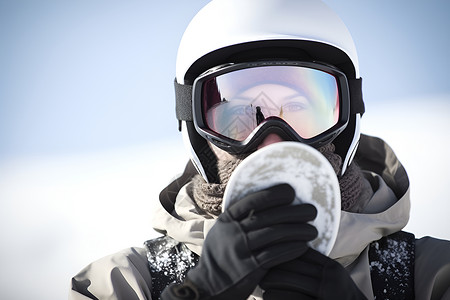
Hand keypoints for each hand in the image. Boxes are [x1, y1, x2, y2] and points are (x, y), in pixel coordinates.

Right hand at [161, 184, 317, 299]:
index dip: (273, 195)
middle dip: (293, 212)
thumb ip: (238, 221)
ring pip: (274, 234)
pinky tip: (303, 246)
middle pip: (267, 217)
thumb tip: (264, 207)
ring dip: (297, 230)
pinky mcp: (249, 268)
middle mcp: (232, 232)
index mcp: (226, 220)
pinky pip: (275, 255)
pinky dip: (291, 249)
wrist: (207, 287)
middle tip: (311, 210)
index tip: (290, 191)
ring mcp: (240, 250)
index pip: (252, 201)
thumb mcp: (221, 233)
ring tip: (312, 230)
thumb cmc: (219, 258)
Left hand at [260, 248, 366, 299]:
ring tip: (262, 283)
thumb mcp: (334, 280)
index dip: (283, 248)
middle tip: (258, 266)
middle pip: (294, 264)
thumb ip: (315, 268)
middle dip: (273, 265)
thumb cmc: (341, 299)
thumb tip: (286, 255)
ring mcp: (326, 293)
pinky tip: (268, 297)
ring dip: (272, 281)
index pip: (303, 251)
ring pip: (290, 281)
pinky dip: (277, 297)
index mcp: (331, 267)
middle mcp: (330, 278)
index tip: (266, 248)